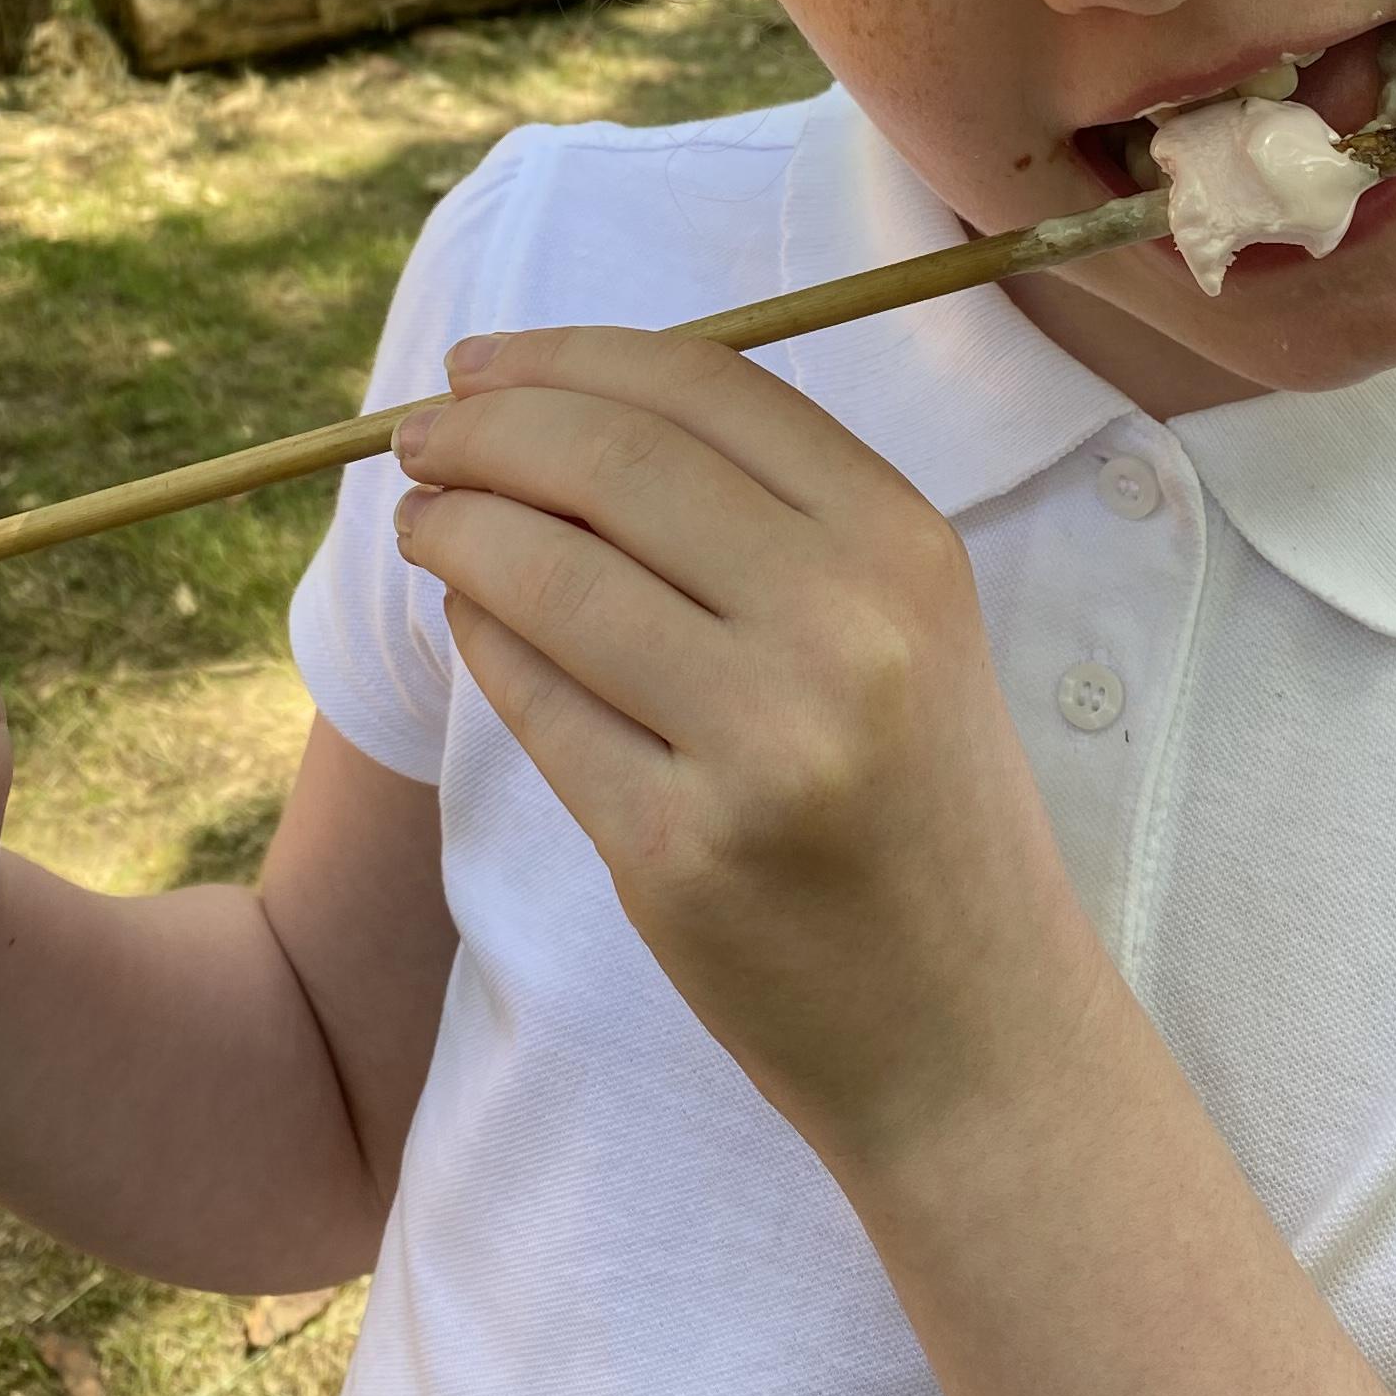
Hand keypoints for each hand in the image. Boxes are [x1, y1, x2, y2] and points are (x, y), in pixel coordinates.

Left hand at [387, 330, 1108, 1166]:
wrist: (976, 1038)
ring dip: (455, 530)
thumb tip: (568, 408)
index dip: (566, 358)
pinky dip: (481, 644)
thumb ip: (774, 518)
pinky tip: (468, 624)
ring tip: (423, 522)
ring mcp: (762, 743)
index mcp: (906, 545)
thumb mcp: (907, 630)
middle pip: (611, 464)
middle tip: (418, 437)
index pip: (705, 389)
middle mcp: (845, 626)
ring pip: (548, 579)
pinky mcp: (680, 852)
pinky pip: (537, 707)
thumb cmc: (923, 811)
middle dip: (484, 432)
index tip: (479, 364)